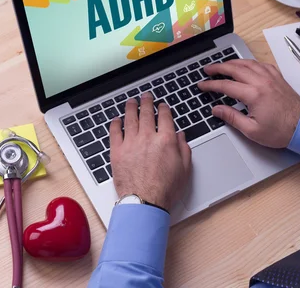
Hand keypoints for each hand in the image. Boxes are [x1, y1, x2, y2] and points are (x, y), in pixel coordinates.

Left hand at [109, 92, 191, 210]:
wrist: (145, 202)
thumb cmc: (164, 190)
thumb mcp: (184, 169)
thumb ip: (184, 149)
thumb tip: (180, 137)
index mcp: (165, 140)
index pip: (164, 117)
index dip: (163, 109)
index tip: (162, 106)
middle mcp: (147, 138)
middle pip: (146, 113)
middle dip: (147, 102)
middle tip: (146, 96)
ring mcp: (131, 143)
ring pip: (130, 118)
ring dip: (131, 107)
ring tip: (131, 102)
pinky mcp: (117, 152)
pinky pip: (115, 132)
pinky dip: (115, 124)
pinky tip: (116, 120)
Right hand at [198, 59, 299, 147]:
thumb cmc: (280, 131)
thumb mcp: (251, 130)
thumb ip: (232, 117)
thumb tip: (216, 109)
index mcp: (253, 94)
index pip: (226, 85)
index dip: (211, 85)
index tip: (202, 85)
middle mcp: (261, 81)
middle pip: (234, 68)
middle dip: (218, 68)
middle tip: (207, 69)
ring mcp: (270, 77)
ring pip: (247, 63)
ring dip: (232, 62)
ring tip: (222, 65)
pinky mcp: (277, 77)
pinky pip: (260, 64)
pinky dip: (249, 62)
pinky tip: (245, 65)